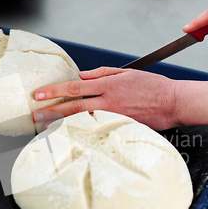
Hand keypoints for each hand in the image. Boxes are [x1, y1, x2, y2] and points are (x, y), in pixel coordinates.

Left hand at [32, 67, 178, 130]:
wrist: (172, 102)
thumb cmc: (152, 86)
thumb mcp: (127, 73)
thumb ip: (102, 73)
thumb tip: (81, 76)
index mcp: (108, 85)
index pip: (75, 87)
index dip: (55, 91)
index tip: (40, 95)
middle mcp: (108, 101)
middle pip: (73, 107)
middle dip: (51, 111)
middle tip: (35, 115)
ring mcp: (113, 117)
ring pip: (81, 121)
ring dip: (61, 124)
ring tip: (45, 127)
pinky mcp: (119, 128)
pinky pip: (96, 130)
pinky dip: (80, 132)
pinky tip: (69, 135)